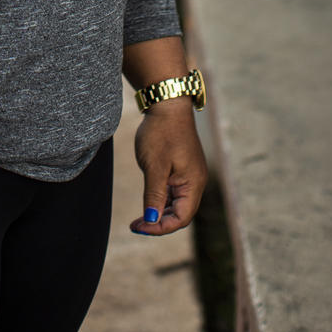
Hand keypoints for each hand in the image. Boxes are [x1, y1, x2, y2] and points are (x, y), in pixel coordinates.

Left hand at [131, 101, 206, 235]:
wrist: (166, 104)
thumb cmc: (161, 133)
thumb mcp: (154, 167)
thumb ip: (154, 196)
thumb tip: (152, 221)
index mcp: (193, 183)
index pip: (181, 218)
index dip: (160, 228)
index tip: (139, 227)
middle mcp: (195, 181)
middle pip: (180, 214)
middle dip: (159, 223)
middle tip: (136, 225)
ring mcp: (190, 174)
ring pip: (177, 203)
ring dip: (160, 212)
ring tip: (139, 217)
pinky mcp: (182, 167)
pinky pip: (174, 191)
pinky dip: (162, 199)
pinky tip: (148, 200)